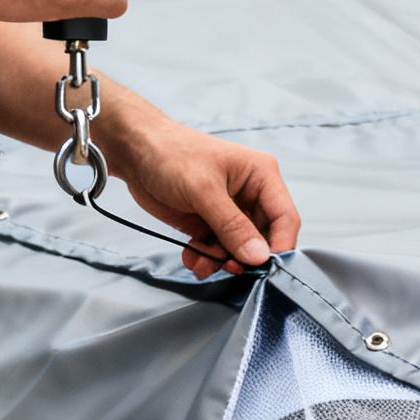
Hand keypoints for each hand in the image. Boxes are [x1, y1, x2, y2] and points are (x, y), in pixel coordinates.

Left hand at [109, 117, 301, 278]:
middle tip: (228, 268)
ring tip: (202, 264)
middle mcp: (251, 195)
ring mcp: (230, 211)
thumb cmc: (170, 154)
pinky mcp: (210, 223)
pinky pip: (218, 250)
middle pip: (264, 238)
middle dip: (246, 258)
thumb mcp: (203, 190)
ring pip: (240, 249)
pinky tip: (192, 258)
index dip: (279, 246)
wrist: (133, 151)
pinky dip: (206, 259)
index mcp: (261, 176)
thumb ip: (232, 226)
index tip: (263, 268)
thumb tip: (258, 256)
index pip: (285, 218)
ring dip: (222, 262)